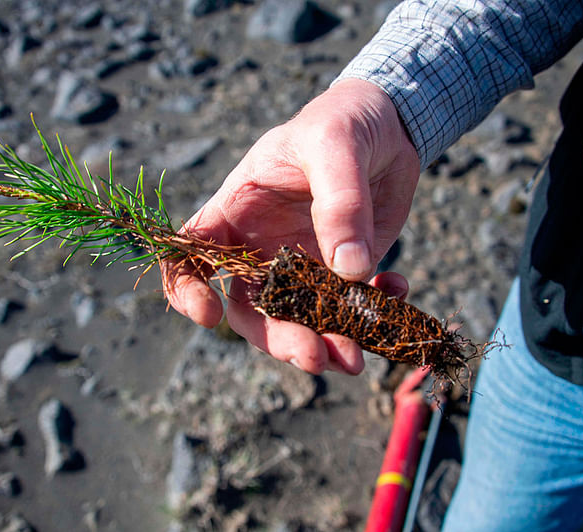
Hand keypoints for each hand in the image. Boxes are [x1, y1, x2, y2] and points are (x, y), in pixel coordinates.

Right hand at [163, 79, 419, 373]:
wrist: (388, 127)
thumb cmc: (342, 123)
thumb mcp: (335, 146)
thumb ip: (339, 203)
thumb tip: (349, 270)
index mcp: (236, 213)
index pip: (190, 255)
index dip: (186, 289)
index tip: (208, 313)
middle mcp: (262, 249)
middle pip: (250, 308)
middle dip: (277, 339)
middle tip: (315, 357)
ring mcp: (303, 267)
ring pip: (300, 322)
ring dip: (327, 343)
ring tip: (357, 357)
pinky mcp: (344, 275)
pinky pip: (351, 310)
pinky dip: (372, 316)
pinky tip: (396, 291)